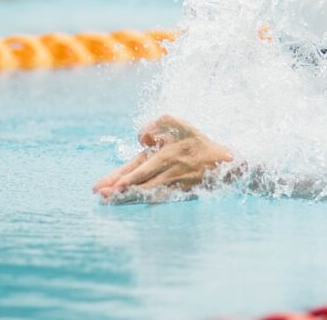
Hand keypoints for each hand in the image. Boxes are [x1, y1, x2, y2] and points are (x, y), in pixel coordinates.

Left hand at [92, 115, 232, 203]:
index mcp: (166, 154)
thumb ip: (160, 123)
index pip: (139, 167)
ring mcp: (173, 184)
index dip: (124, 176)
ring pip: (146, 193)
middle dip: (119, 190)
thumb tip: (140, 137)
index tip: (109, 185)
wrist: (224, 164)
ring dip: (127, 198)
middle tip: (102, 195)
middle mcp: (168, 171)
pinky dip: (143, 202)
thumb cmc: (199, 143)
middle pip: (139, 183)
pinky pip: (157, 199)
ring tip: (110, 201)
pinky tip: (130, 203)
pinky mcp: (178, 194)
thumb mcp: (182, 125)